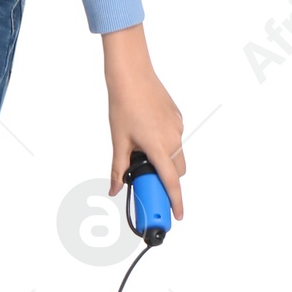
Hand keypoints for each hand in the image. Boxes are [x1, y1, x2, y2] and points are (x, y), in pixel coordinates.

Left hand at [101, 23, 185, 219]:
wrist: (132, 75)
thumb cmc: (124, 106)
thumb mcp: (119, 141)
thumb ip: (118, 169)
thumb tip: (114, 188)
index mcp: (158, 147)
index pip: (170, 182)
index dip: (175, 201)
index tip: (177, 215)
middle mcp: (173, 139)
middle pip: (177, 171)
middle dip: (167, 180)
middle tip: (149, 180)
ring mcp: (178, 127)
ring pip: (177, 154)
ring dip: (166, 160)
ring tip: (143, 151)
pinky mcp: (178, 118)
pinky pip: (176, 138)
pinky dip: (166, 143)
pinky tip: (148, 133)